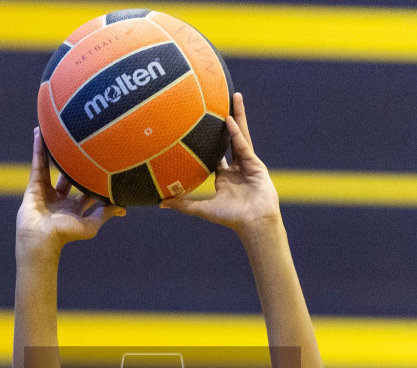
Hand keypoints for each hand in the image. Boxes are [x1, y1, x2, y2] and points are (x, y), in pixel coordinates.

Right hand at [16, 128, 123, 255]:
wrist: (42, 237)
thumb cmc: (66, 234)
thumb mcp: (91, 225)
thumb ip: (105, 214)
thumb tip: (122, 207)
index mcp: (74, 208)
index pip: (86, 190)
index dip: (95, 178)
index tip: (105, 164)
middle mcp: (61, 198)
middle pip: (69, 175)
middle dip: (74, 161)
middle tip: (83, 143)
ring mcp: (47, 191)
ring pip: (51, 166)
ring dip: (53, 150)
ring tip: (57, 131)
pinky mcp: (34, 185)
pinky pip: (37, 163)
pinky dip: (38, 149)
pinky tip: (40, 134)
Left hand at [160, 93, 280, 232]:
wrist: (254, 223)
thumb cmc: (231, 218)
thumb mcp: (204, 209)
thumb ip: (184, 204)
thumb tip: (160, 203)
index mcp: (224, 178)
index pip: (213, 155)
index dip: (207, 140)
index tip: (198, 125)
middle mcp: (236, 167)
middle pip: (228, 138)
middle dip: (224, 120)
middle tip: (218, 100)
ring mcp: (247, 163)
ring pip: (240, 134)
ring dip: (237, 115)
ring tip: (234, 96)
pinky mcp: (255, 163)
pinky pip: (242, 144)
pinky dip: (236, 132)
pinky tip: (228, 119)